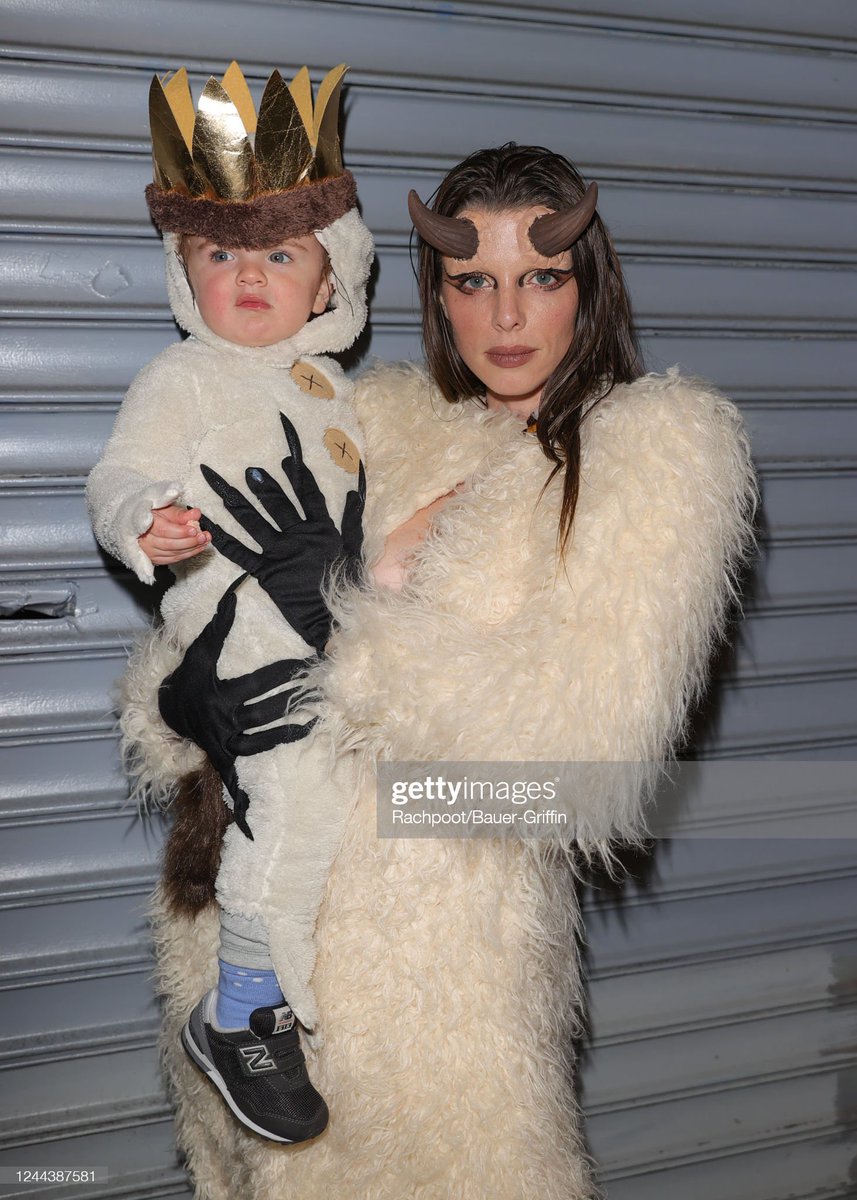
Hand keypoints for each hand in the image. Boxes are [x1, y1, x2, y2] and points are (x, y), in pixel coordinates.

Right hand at [139, 503, 210, 564]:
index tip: (194, 530)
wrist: (142, 525)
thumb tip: (196, 513)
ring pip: (173, 553)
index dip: (180, 532)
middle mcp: (145, 540)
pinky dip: (187, 554)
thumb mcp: (166, 509)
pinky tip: (197, 548)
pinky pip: (173, 559)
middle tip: (203, 536)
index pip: (163, 530)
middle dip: (189, 541)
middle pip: (169, 544)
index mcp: (144, 524)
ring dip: (191, 548)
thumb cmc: (154, 515)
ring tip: (204, 541)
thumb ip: (181, 513)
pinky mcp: (155, 559)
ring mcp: (150, 552)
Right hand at [158, 576, 317, 837]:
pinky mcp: (227, 763)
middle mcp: (226, 722)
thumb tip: (236, 587)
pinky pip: (239, 787)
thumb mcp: (200, 651)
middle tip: (328, 688)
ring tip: (323, 726)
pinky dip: (248, 808)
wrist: (164, 716)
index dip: (285, 670)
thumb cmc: (187, 680)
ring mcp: (228, 746)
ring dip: (294, 735)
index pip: (260, 682)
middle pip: (268, 711)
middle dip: (297, 699)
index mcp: (222, 696)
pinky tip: (270, 819)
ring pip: (266, 742)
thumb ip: (220, 622)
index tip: (310, 659)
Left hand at [199, 412, 364, 652]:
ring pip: (254, 523)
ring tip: (222, 486)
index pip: (309, 497)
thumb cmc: (348, 585)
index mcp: (322, 530)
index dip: (298, 477)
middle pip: (278, 505)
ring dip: (237, 502)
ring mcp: (279, 553)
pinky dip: (222, 538)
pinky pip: (240, 554)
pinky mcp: (266, 572)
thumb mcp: (355, 550)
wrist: (334, 618)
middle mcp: (298, 536)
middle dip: (263, 486)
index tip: (287, 460)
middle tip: (249, 471)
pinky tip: (208, 523)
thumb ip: (352, 520)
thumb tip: (352, 492)